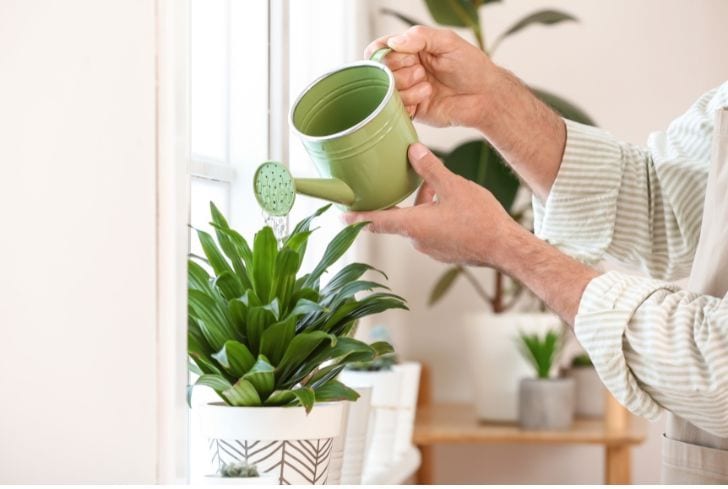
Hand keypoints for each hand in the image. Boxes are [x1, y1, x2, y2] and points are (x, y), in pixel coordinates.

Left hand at [344, 143, 518, 266]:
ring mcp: (431, 248)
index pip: (375, 221)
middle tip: (395, 183)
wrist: (505, 248)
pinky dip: (432, 215)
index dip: (356, 217)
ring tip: (434, 185)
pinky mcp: (443, 251)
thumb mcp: (453, 186)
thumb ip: (430, 168)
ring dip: (419, 205)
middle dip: (398, 200)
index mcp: (413, 225)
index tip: (341, 215)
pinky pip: (429, 230)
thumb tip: (412, 150)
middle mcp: (417, 240)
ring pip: (416, 222)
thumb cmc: (480, 220)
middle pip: (397, 218)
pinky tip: (448, 202)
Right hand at [365, 26, 494, 128]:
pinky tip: (426, 97)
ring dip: (407, 87)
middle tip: (422, 72)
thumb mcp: (447, 41)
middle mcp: (404, 70)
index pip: (378, 50)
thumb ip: (420, 36)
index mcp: (409, 50)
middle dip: (400, 71)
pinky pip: (396, 109)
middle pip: (380, 71)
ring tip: (428, 86)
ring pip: (386, 91)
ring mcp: (406, 92)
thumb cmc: (470, 66)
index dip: (386, 54)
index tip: (407, 56)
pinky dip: (409, 102)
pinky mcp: (411, 111)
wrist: (485, 96)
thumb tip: (393, 42)